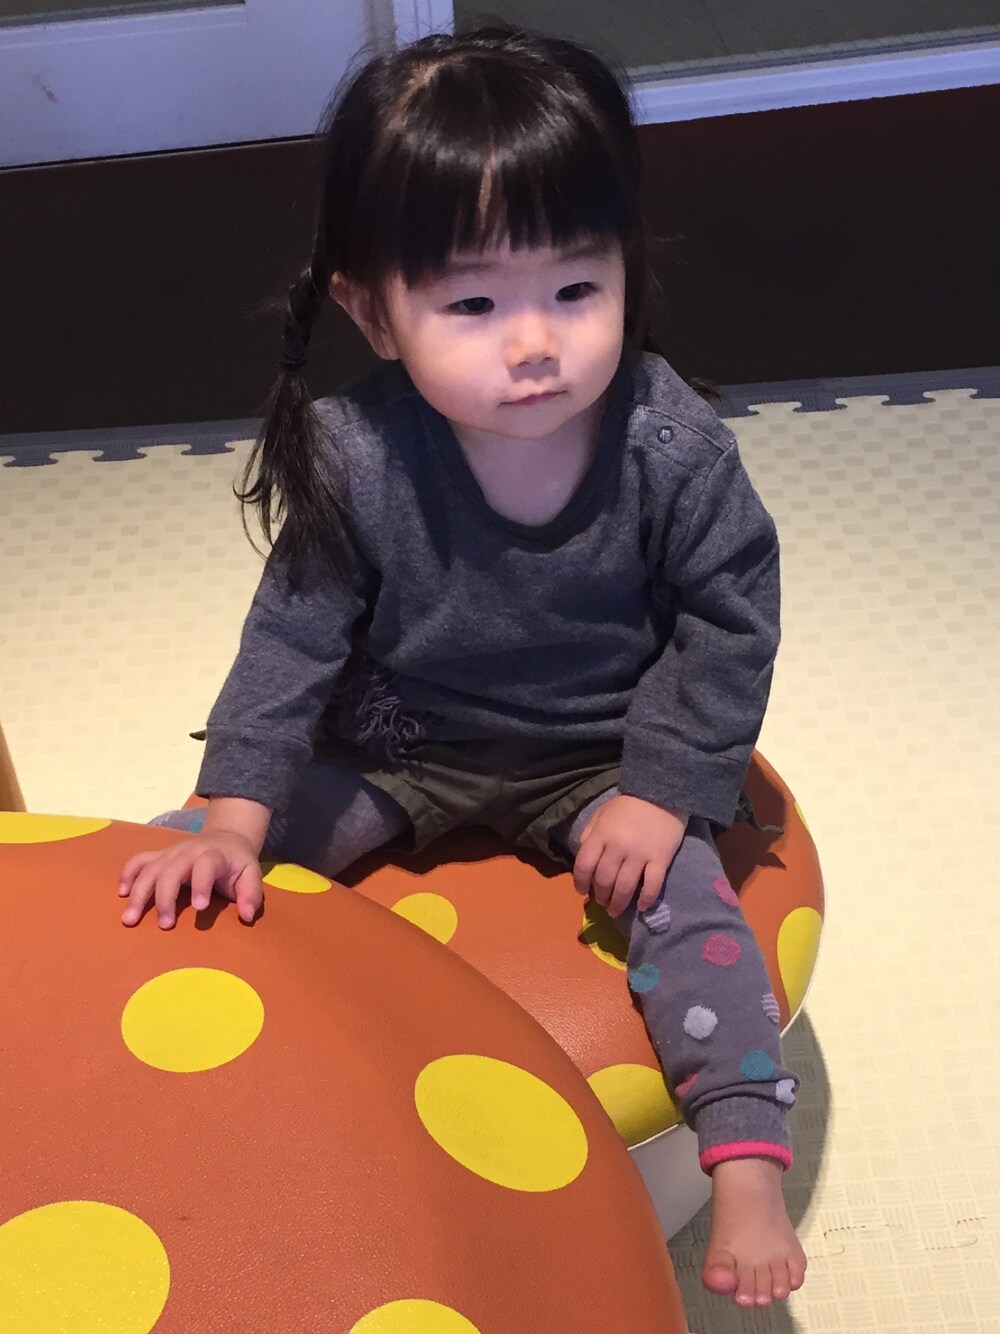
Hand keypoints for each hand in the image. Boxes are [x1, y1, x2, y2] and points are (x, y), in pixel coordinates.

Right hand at [118, 832, 263, 928]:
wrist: (226, 838)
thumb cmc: (237, 863)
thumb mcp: (252, 874)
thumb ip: (251, 894)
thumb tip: (247, 916)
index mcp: (213, 854)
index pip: (205, 865)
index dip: (201, 884)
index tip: (200, 908)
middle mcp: (188, 852)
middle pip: (170, 870)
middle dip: (164, 897)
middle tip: (165, 925)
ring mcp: (170, 853)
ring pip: (149, 869)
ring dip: (138, 893)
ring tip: (130, 919)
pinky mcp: (159, 856)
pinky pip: (138, 860)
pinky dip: (128, 874)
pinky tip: (122, 893)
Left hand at [573, 794, 687, 917]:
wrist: (662, 793)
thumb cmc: (628, 805)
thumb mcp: (601, 814)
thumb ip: (590, 834)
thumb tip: (583, 859)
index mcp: (601, 835)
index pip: (584, 865)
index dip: (580, 882)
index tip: (583, 891)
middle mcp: (618, 847)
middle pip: (604, 880)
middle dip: (600, 896)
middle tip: (602, 902)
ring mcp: (640, 854)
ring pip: (625, 888)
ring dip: (618, 903)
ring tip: (615, 910)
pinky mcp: (660, 859)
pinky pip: (652, 885)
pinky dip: (646, 899)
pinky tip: (641, 906)